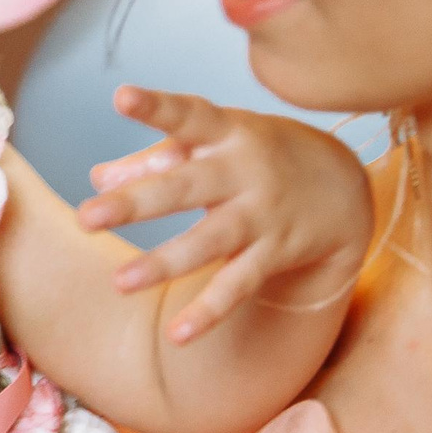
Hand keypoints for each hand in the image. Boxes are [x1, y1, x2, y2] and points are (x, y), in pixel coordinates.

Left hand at [75, 86, 372, 344]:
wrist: (345, 187)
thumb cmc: (259, 155)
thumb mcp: (216, 143)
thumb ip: (155, 158)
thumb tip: (96, 178)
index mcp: (227, 133)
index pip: (190, 114)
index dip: (157, 107)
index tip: (121, 96)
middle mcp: (245, 171)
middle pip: (186, 188)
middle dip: (136, 203)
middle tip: (86, 217)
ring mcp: (263, 214)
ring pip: (209, 242)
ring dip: (164, 263)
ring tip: (119, 281)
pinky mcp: (276, 253)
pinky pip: (239, 285)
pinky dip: (210, 311)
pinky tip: (178, 335)